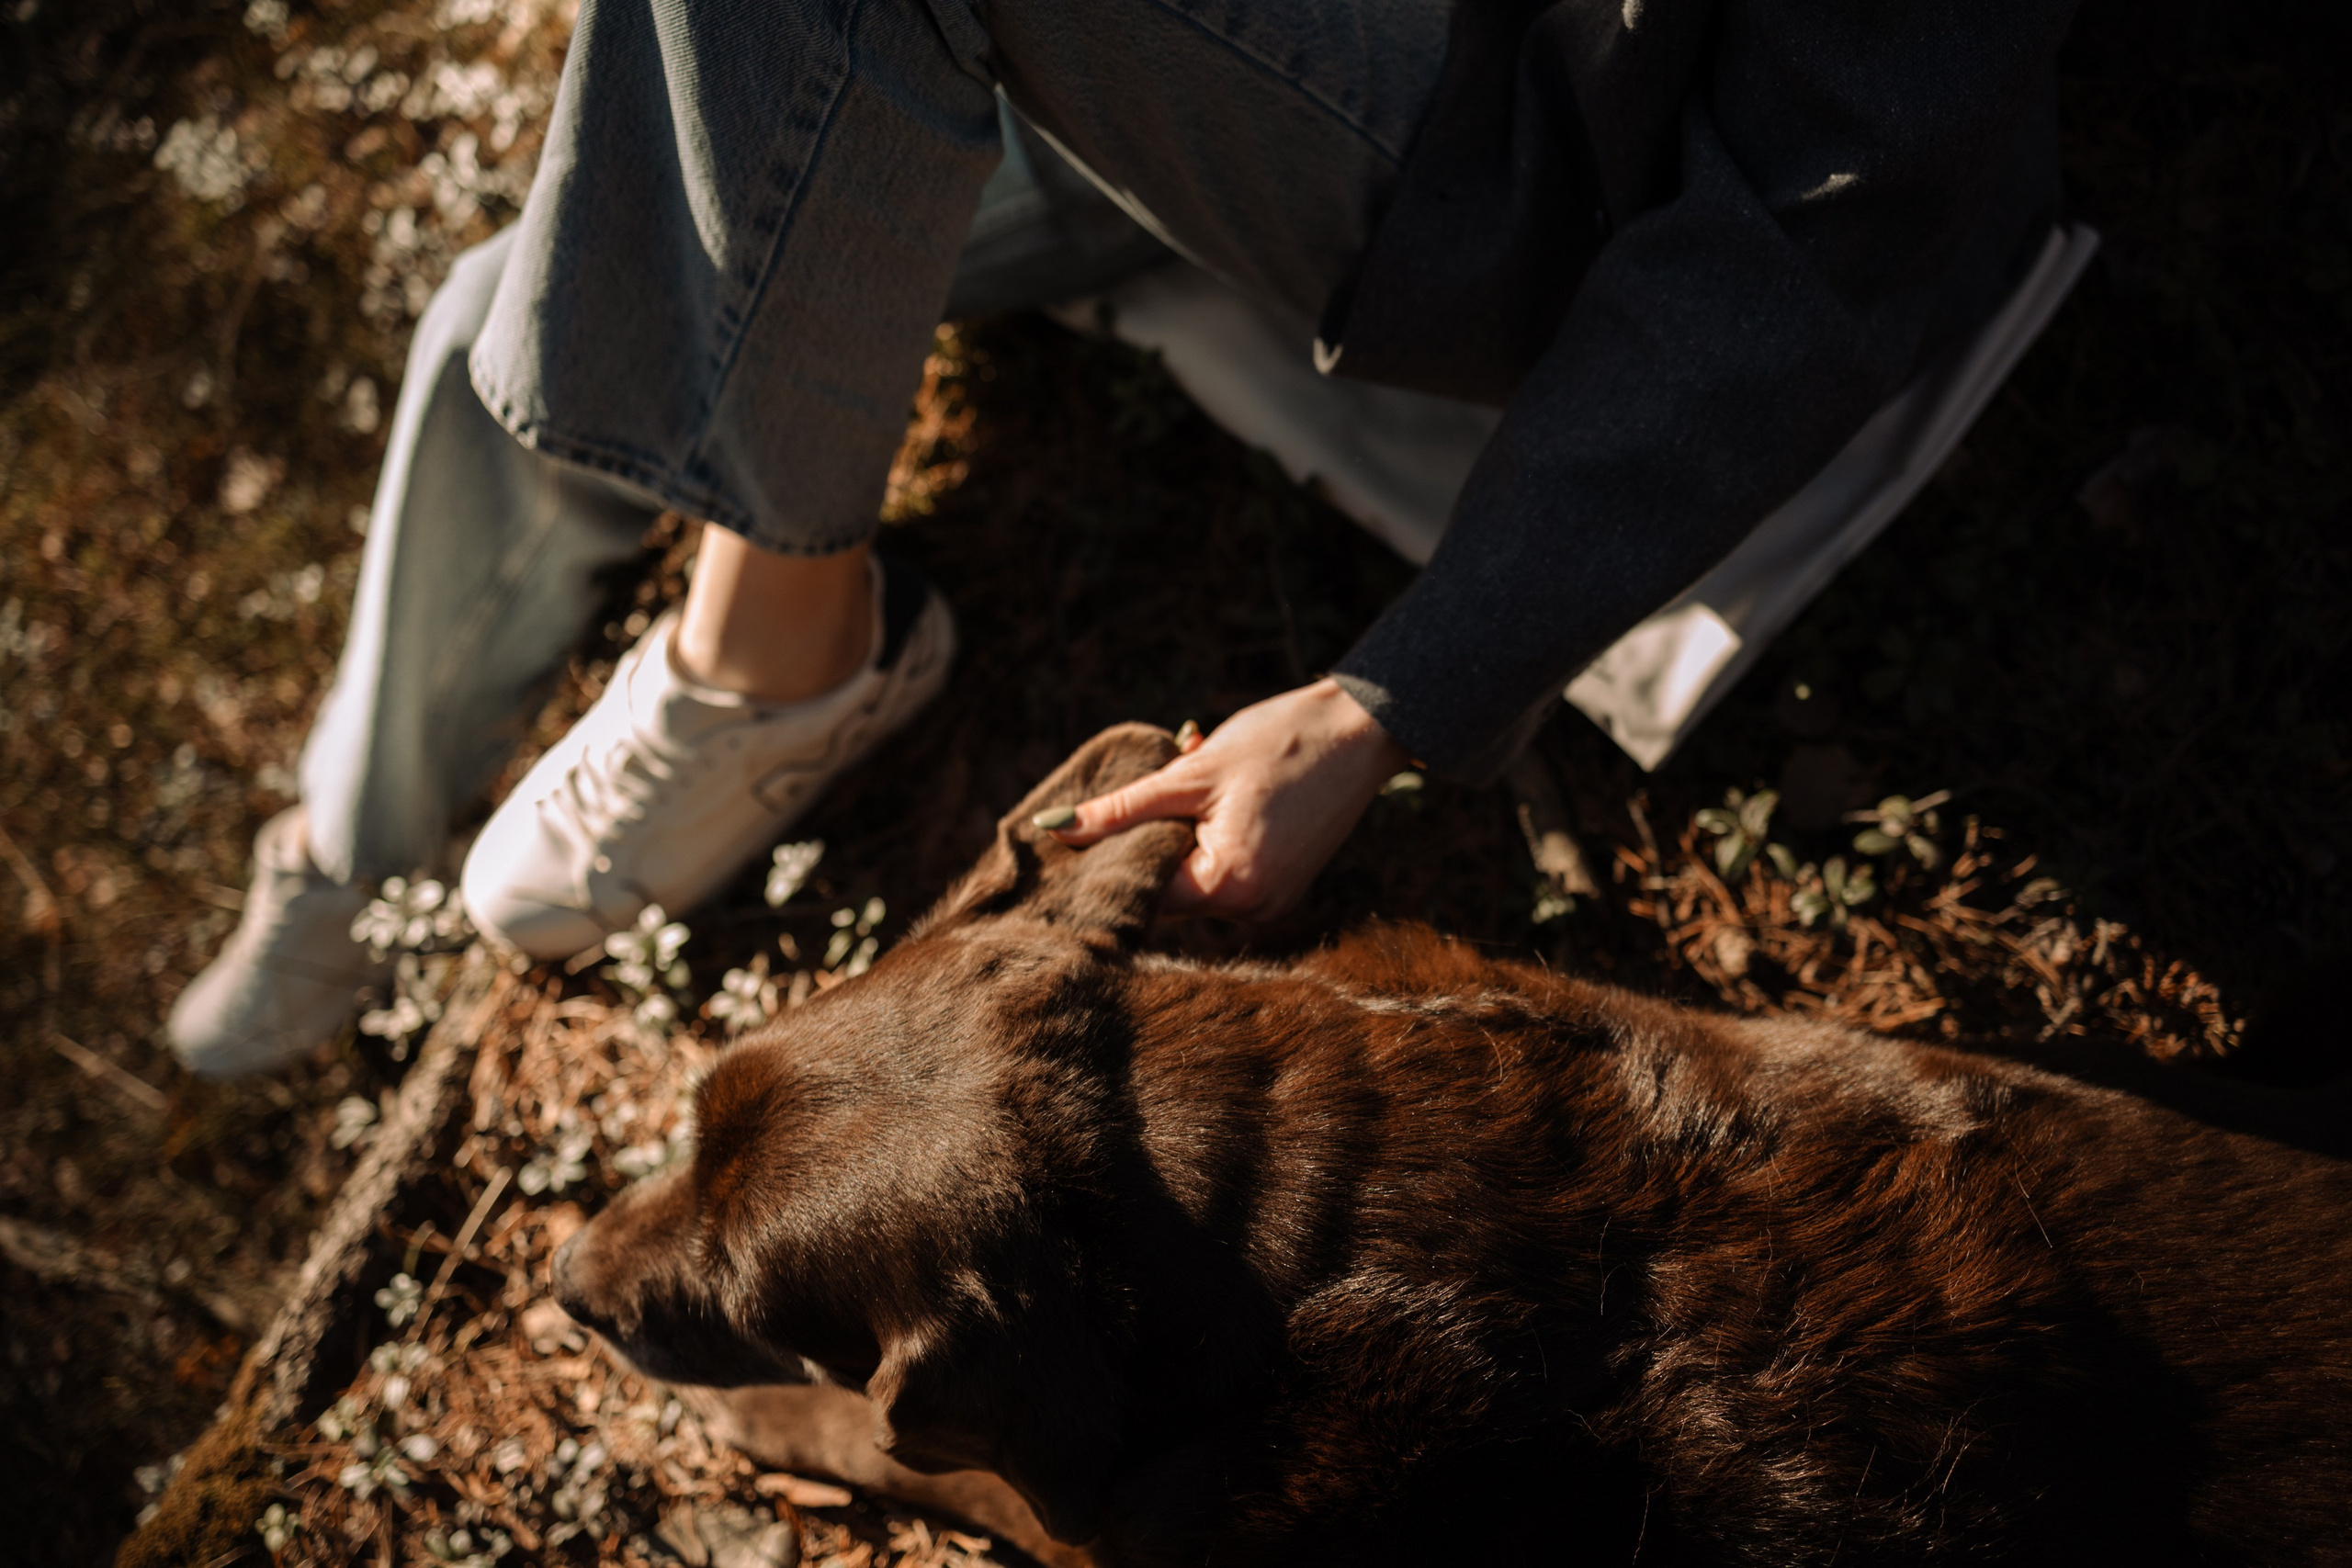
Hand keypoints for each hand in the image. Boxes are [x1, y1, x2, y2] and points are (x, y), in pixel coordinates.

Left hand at [1043, 679, 1409, 919]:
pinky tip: (1221, 790)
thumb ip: (1119, 810)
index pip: (1141, 894)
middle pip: (1167, 889)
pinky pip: (1224, 870)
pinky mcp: (1282, 886)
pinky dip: (1208, 835)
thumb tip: (1053, 831)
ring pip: (1193, 877)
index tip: (1076, 836)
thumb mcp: (1190, 774)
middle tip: (1155, 780)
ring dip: (1179, 832)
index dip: (1106, 864)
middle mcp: (1253, 910)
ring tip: (1196, 770)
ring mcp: (1272, 902)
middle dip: (1148, 837)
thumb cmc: (1280, 743)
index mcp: (1229, 887)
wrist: (1364, 730)